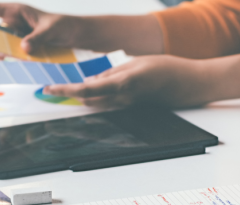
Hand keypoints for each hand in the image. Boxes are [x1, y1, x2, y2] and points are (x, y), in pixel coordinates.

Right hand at [0, 2, 79, 53]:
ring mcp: (13, 33)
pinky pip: (7, 52)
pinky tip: (7, 63)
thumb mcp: (50, 31)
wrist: (75, 35)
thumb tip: (22, 49)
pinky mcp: (19, 45)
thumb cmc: (63, 26)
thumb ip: (36, 39)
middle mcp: (11, 21)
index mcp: (14, 10)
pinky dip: (6, 58)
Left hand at [43, 55, 205, 107]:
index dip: (66, 91)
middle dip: (67, 97)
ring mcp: (127, 106)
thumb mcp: (136, 62)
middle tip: (49, 90)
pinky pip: (107, 105)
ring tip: (62, 92)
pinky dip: (93, 99)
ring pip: (95, 105)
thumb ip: (112, 73)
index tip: (49, 89)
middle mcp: (123, 100)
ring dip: (78, 99)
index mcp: (123, 85)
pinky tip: (87, 93)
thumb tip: (91, 82)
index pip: (87, 90)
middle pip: (87, 101)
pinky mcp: (131, 107)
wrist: (190, 85)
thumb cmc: (168, 69)